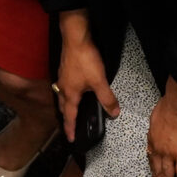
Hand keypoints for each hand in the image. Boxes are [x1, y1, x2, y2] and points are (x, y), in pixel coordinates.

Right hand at [55, 20, 118, 140]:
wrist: (75, 38)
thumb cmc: (85, 60)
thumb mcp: (99, 81)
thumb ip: (107, 98)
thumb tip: (114, 112)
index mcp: (70, 94)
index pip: (70, 117)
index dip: (71, 129)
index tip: (71, 138)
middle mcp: (63, 87)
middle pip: (63, 107)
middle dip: (66, 118)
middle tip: (69, 126)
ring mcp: (62, 77)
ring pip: (62, 96)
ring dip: (66, 105)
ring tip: (70, 109)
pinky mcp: (64, 68)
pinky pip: (63, 86)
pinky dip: (67, 93)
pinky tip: (73, 88)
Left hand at [146, 84, 176, 176]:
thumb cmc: (168, 105)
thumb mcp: (156, 114)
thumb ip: (157, 123)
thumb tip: (160, 124)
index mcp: (152, 139)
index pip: (151, 156)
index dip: (152, 167)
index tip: (153, 173)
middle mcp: (158, 149)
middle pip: (156, 170)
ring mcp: (169, 155)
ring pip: (167, 176)